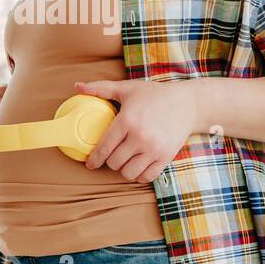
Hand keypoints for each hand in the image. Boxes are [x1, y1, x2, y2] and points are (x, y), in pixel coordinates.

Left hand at [73, 78, 198, 183]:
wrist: (187, 103)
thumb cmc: (154, 95)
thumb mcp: (127, 88)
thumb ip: (100, 88)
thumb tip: (77, 86)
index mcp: (127, 120)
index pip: (104, 148)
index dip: (94, 159)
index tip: (90, 164)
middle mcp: (140, 137)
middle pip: (114, 163)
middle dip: (110, 162)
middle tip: (112, 156)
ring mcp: (154, 149)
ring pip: (128, 173)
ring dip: (124, 169)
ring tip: (124, 162)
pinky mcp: (166, 157)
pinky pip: (146, 177)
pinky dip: (139, 175)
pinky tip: (137, 167)